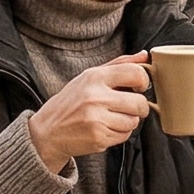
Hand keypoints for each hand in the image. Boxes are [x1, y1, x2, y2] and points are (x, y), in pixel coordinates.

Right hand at [26, 52, 151, 174]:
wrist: (48, 131)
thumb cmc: (71, 102)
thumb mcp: (90, 76)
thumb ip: (119, 64)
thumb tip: (144, 55)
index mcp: (94, 77)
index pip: (135, 73)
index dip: (144, 81)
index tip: (140, 86)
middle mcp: (96, 97)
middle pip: (139, 103)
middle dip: (139, 107)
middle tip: (130, 106)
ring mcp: (97, 119)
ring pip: (134, 121)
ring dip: (128, 121)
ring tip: (111, 117)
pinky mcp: (98, 138)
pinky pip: (125, 136)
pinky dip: (119, 133)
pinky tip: (105, 128)